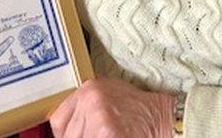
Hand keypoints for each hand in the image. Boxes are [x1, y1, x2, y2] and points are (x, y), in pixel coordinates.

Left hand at [48, 78, 174, 137]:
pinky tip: (115, 136)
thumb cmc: (138, 109)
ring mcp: (99, 117)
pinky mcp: (108, 132)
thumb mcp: (106, 98)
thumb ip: (84, 110)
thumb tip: (63, 130)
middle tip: (96, 135)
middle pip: (67, 135)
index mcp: (87, 89)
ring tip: (107, 135)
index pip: (57, 120)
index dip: (64, 134)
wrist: (165, 116)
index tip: (71, 136)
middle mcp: (90, 99)